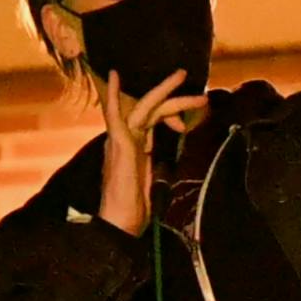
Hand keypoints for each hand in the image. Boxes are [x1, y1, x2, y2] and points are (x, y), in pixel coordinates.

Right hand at [98, 70, 209, 236]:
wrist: (120, 226)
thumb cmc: (133, 212)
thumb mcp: (148, 182)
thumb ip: (149, 166)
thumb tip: (155, 156)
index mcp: (132, 149)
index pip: (151, 121)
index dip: (169, 116)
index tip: (184, 124)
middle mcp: (124, 141)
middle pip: (149, 109)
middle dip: (171, 94)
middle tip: (188, 76)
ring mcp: (120, 142)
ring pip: (142, 107)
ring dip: (163, 89)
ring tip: (182, 74)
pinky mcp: (118, 146)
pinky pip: (114, 115)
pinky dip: (112, 95)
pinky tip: (114, 76)